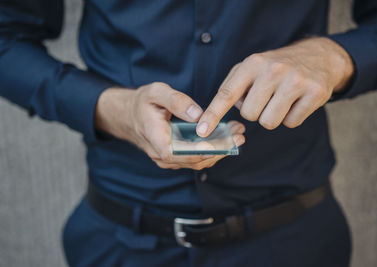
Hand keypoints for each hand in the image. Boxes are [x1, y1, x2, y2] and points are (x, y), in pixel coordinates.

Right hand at [95, 82, 245, 169]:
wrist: (128, 116)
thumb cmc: (142, 103)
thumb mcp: (156, 92)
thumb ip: (176, 101)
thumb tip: (197, 114)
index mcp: (157, 140)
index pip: (182, 153)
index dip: (203, 151)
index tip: (223, 143)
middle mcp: (163, 156)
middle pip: (196, 159)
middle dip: (220, 149)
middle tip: (240, 135)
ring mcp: (170, 159)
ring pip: (199, 161)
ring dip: (220, 150)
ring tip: (238, 134)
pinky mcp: (176, 157)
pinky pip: (196, 158)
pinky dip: (213, 149)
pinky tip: (226, 137)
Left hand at [196, 37, 353, 136]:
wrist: (319, 56)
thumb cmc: (277, 67)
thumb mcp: (252, 67)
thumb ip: (233, 87)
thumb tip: (220, 113)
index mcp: (253, 63)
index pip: (227, 93)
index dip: (213, 114)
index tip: (202, 131)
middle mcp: (273, 70)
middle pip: (250, 115)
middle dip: (256, 112)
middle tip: (267, 97)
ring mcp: (295, 81)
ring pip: (269, 122)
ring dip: (272, 117)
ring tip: (281, 100)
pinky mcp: (314, 93)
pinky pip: (291, 123)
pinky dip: (291, 118)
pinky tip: (296, 102)